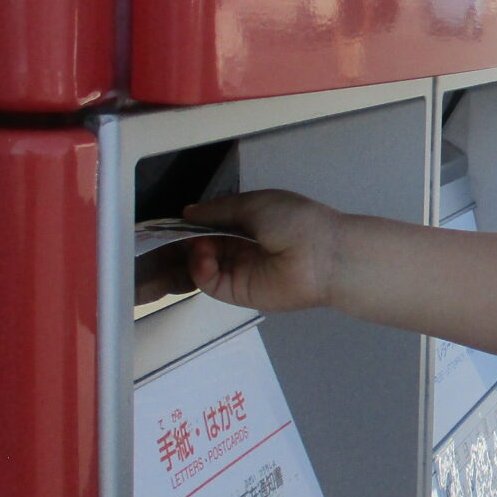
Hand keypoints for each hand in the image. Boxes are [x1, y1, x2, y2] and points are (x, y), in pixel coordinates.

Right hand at [181, 190, 342, 313]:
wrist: (323, 255)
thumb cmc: (293, 221)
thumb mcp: (254, 204)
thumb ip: (219, 209)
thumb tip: (188, 212)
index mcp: (249, 221)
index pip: (212, 223)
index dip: (194, 221)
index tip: (176, 219)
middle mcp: (242, 246)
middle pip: (203, 244)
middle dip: (187, 238)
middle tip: (173, 234)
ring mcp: (239, 270)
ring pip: (202, 263)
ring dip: (192, 252)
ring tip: (197, 244)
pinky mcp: (238, 292)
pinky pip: (210, 282)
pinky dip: (200, 269)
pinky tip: (203, 256)